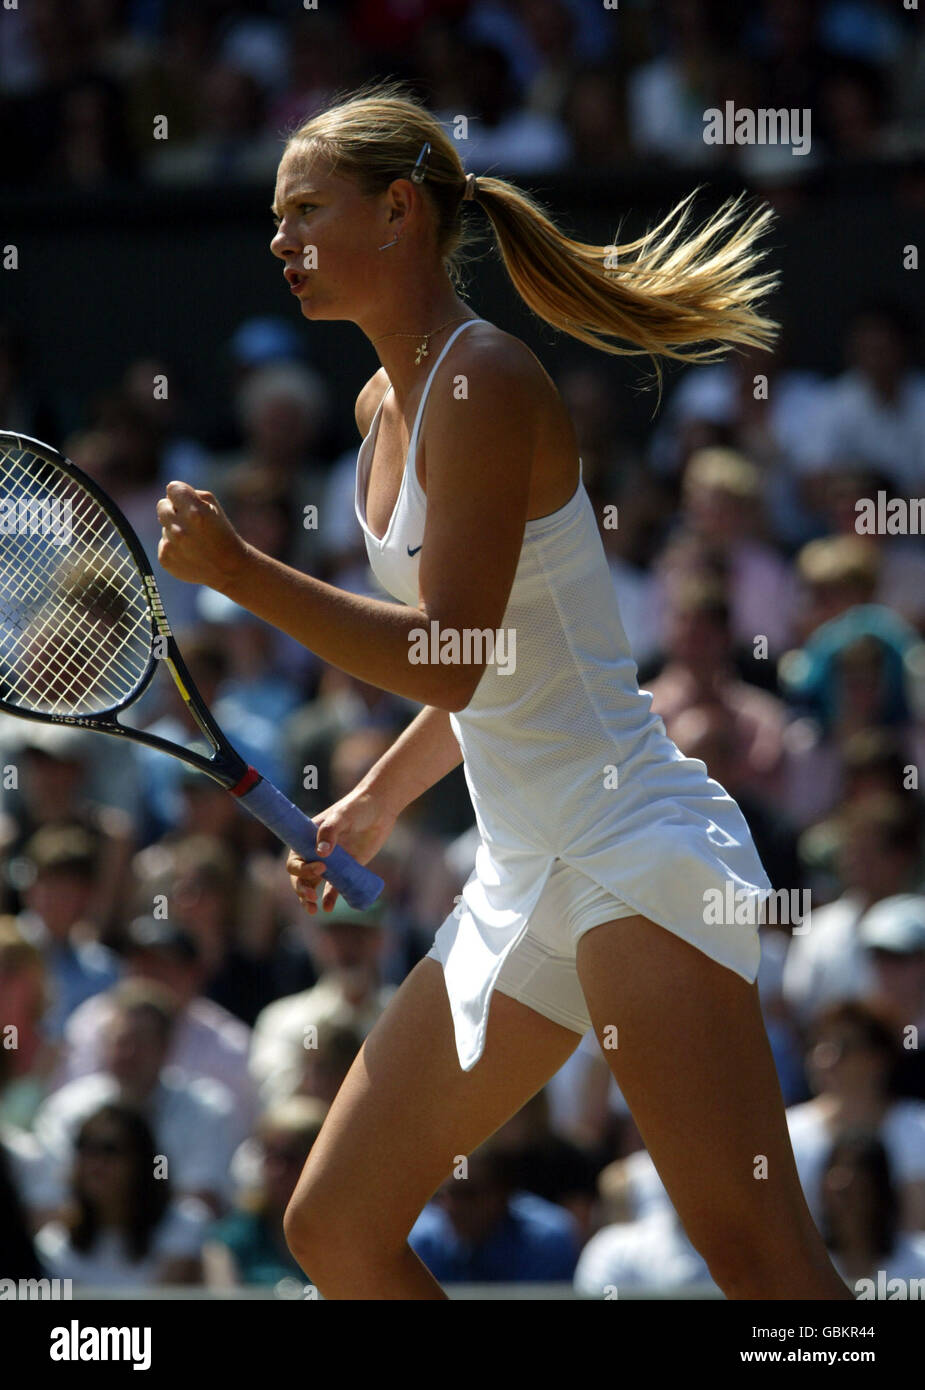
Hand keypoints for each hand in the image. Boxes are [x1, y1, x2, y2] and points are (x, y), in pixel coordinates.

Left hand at [156, 482, 249, 589]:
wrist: (228, 569)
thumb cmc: (222, 534)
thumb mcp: (214, 507)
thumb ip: (191, 494)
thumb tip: (170, 494)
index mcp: (194, 511)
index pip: (172, 488)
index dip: (180, 494)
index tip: (187, 502)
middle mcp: (180, 527)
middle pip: (162, 505)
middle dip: (174, 510)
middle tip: (190, 522)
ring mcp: (171, 544)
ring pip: (164, 526)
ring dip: (175, 530)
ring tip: (193, 541)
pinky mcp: (165, 558)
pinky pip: (164, 545)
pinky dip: (174, 548)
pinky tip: (189, 553)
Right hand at [287, 786, 396, 913]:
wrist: (379, 809)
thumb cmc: (356, 808)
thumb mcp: (342, 816)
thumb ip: (330, 831)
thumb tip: (321, 854)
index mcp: (307, 839)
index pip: (295, 859)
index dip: (301, 868)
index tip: (321, 867)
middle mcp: (315, 853)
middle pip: (300, 876)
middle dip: (301, 888)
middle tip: (311, 897)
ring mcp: (330, 863)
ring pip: (313, 885)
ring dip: (309, 898)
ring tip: (313, 909)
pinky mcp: (345, 870)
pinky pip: (333, 889)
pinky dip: (329, 899)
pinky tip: (328, 908)